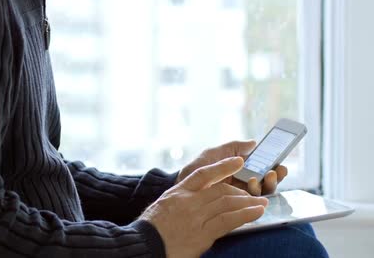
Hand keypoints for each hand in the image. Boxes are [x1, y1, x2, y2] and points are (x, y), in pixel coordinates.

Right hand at [140, 157, 267, 257]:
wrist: (144, 245)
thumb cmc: (151, 229)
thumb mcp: (163, 207)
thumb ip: (180, 202)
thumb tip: (196, 202)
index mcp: (178, 193)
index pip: (203, 174)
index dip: (222, 166)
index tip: (238, 160)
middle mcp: (188, 202)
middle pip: (220, 190)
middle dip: (240, 191)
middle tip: (254, 194)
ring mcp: (196, 217)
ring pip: (227, 203)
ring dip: (248, 202)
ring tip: (262, 204)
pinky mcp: (203, 234)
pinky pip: (229, 221)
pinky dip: (245, 215)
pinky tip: (256, 213)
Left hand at [176, 141, 287, 195]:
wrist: (181, 184)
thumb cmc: (196, 168)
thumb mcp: (214, 153)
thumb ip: (233, 147)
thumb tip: (253, 142)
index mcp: (242, 169)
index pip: (265, 168)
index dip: (275, 166)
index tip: (280, 164)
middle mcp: (244, 183)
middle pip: (268, 182)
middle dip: (275, 177)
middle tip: (273, 172)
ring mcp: (240, 196)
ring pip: (262, 194)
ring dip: (265, 186)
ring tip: (257, 179)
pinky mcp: (234, 207)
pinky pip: (250, 204)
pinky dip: (253, 197)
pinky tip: (249, 189)